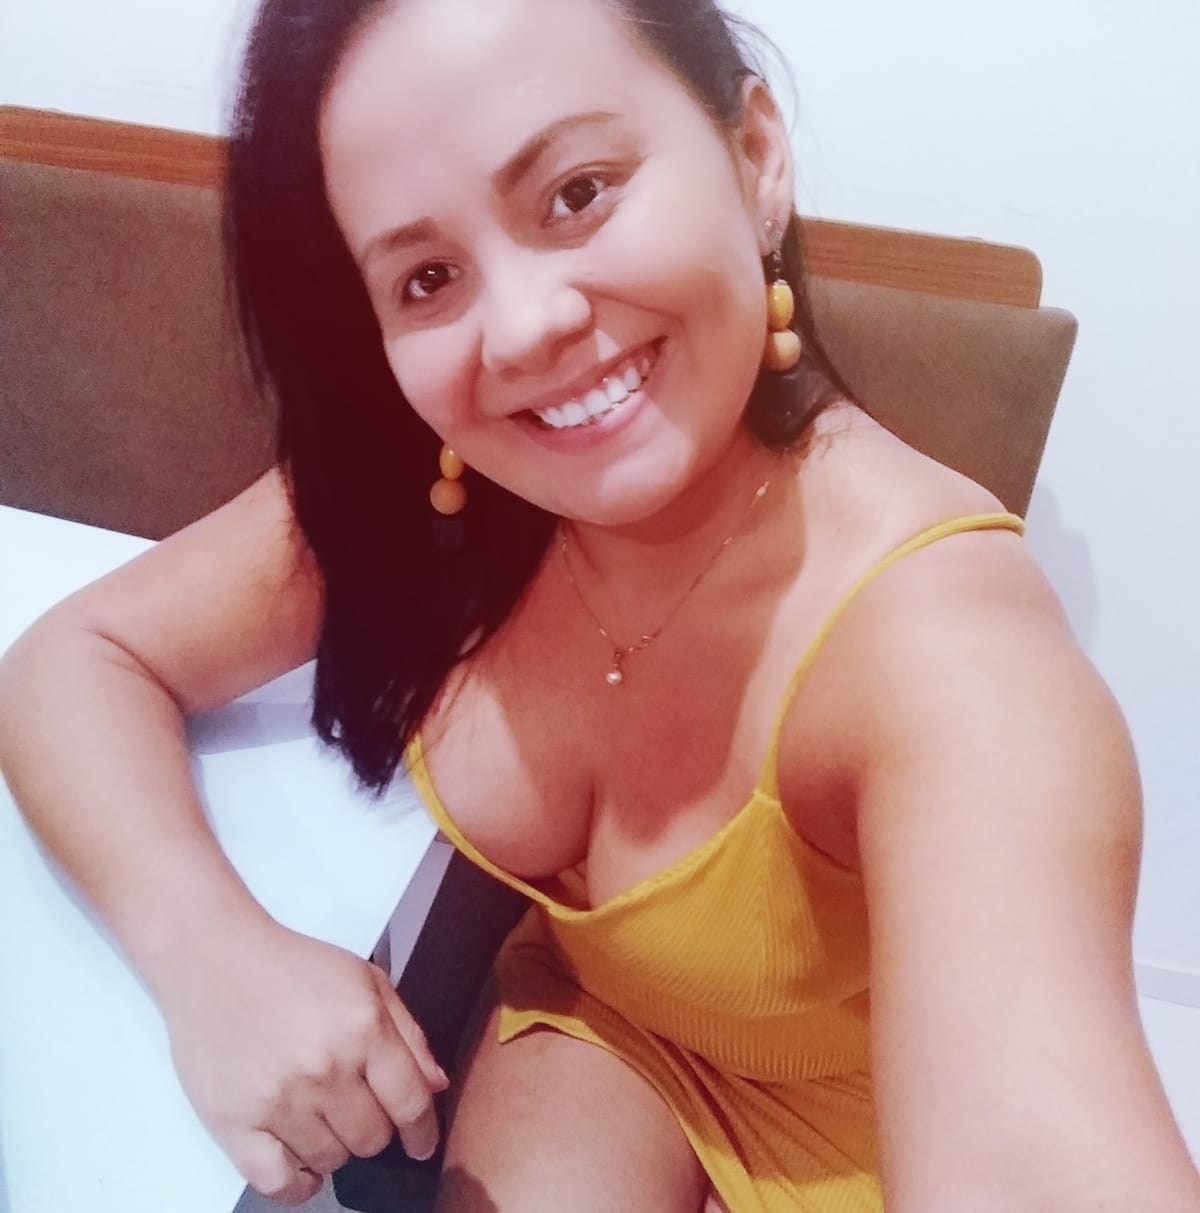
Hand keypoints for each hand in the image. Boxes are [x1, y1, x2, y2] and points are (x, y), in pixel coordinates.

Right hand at [160, 920, 448, 1205]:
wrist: (215, 959)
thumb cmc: (290, 966)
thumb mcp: (366, 980)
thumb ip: (409, 1033)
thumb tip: (435, 1084)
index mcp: (362, 1028)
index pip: (410, 1102)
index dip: (423, 1131)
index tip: (421, 1143)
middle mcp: (325, 1067)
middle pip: (372, 1138)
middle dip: (374, 1130)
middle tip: (358, 1110)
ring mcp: (280, 1099)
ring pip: (331, 1160)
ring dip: (336, 1149)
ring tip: (323, 1119)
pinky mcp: (235, 1122)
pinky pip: (277, 1183)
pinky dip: (297, 1185)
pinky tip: (303, 1166)